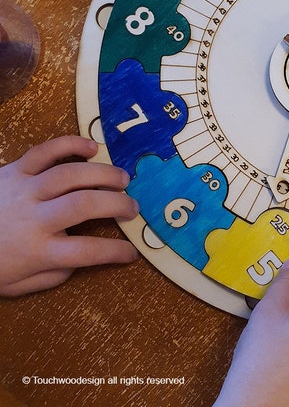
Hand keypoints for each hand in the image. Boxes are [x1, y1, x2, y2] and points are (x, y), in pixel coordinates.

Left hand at [0, 136, 137, 296]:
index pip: (88, 252)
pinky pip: (45, 151)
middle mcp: (35, 217)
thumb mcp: (18, 285)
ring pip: (71, 175)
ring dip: (103, 174)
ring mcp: (25, 189)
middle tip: (133, 207)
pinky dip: (71, 145)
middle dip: (118, 203)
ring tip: (122, 179)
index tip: (132, 252)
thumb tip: (80, 260)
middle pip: (85, 204)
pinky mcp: (14, 170)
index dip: (116, 252)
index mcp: (38, 250)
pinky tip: (92, 148)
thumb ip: (54, 274)